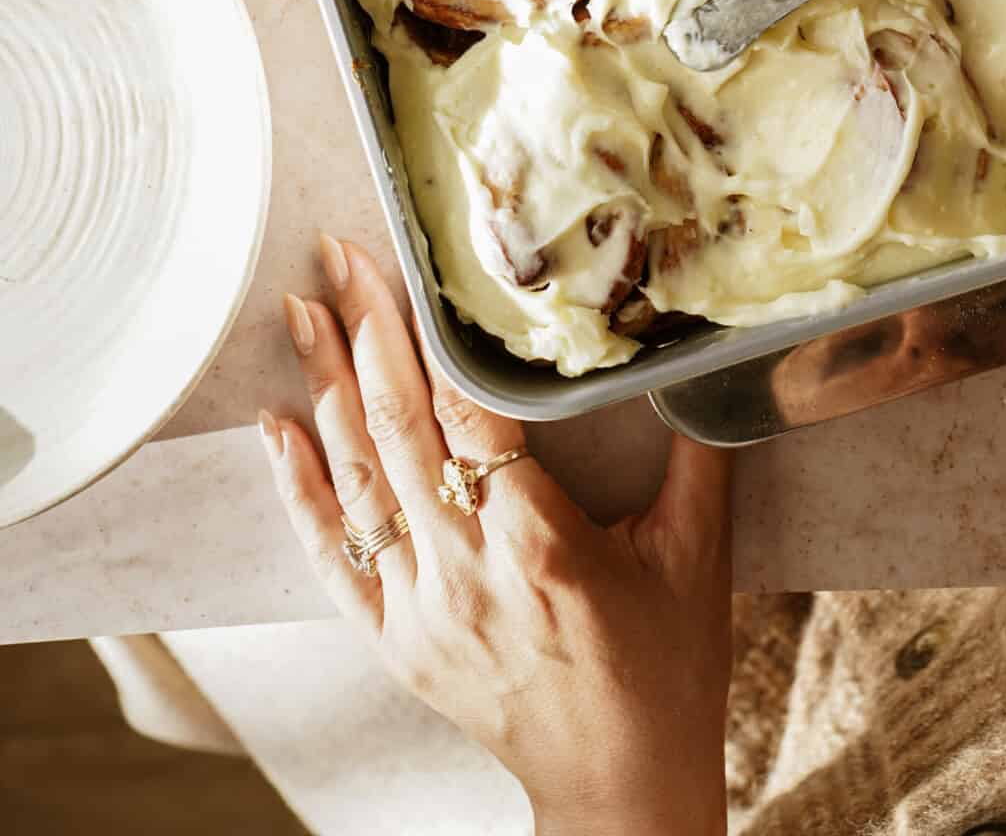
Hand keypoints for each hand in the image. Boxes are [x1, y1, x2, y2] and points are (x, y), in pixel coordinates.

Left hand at [259, 238, 731, 835]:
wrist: (622, 784)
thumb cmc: (666, 666)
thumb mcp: (696, 549)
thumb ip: (693, 444)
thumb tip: (697, 349)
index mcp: (541, 544)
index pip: (470, 414)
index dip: (433, 337)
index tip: (411, 267)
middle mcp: (467, 573)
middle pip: (400, 428)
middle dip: (364, 330)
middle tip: (338, 253)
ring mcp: (421, 610)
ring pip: (358, 479)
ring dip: (324, 385)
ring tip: (301, 308)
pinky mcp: (395, 642)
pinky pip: (333, 556)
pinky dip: (300, 488)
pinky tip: (278, 427)